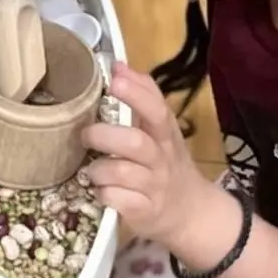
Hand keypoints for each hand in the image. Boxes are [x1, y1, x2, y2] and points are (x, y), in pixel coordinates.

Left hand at [80, 62, 216, 245]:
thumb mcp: (162, 130)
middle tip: (86, 135)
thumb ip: (143, 98)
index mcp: (165, 135)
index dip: (136, 94)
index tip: (114, 80)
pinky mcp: (144, 211)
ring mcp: (154, 186)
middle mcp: (161, 159)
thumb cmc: (166, 164)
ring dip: (99, 169)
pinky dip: (104, 194)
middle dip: (105, 135)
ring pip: (123, 172)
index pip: (156, 110)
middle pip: (136, 142)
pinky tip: (100, 191)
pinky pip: (119, 201)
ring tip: (91, 170)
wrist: (191, 212)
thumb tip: (118, 65)